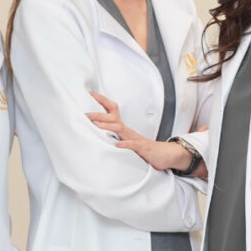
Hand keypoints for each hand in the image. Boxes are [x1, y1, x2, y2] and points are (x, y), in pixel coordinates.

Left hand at [87, 92, 206, 173]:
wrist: (165, 155)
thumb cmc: (144, 150)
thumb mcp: (127, 141)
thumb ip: (115, 137)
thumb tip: (98, 132)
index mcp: (124, 129)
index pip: (113, 110)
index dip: (102, 101)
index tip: (91, 94)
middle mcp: (128, 131)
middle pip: (113, 118)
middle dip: (99, 115)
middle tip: (86, 114)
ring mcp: (135, 139)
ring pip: (120, 129)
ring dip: (108, 126)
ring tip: (96, 125)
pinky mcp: (142, 148)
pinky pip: (133, 145)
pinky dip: (125, 144)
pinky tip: (117, 145)